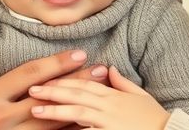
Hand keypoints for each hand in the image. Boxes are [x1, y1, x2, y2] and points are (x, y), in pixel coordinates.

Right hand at [0, 37, 108, 129]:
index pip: (29, 75)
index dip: (56, 63)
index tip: (78, 53)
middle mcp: (1, 119)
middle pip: (49, 97)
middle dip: (78, 83)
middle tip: (104, 72)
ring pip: (52, 124)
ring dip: (79, 109)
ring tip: (101, 98)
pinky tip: (82, 127)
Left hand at [27, 66, 169, 129]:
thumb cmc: (156, 119)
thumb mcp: (140, 96)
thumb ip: (122, 82)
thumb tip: (108, 68)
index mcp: (114, 96)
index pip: (85, 84)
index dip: (64, 81)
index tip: (46, 79)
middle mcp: (110, 106)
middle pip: (77, 95)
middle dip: (53, 91)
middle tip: (32, 90)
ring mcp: (110, 121)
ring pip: (79, 112)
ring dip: (56, 110)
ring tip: (36, 110)